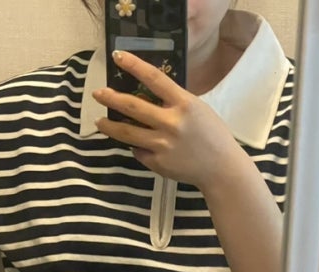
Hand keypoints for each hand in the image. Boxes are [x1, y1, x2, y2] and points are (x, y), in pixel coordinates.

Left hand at [92, 51, 243, 188]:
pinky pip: (139, 151)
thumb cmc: (212, 135)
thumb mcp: (198, 109)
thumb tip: (147, 96)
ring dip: (110, 126)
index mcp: (184, 104)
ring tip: (100, 121)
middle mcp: (171, 123)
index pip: (154, 79)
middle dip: (112, 98)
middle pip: (133, 107)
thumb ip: (174, 102)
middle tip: (97, 93)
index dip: (134, 65)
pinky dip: (136, 146)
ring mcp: (162, 145)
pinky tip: (135, 143)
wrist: (221, 168)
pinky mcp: (157, 163)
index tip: (118, 57)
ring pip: (128, 134)